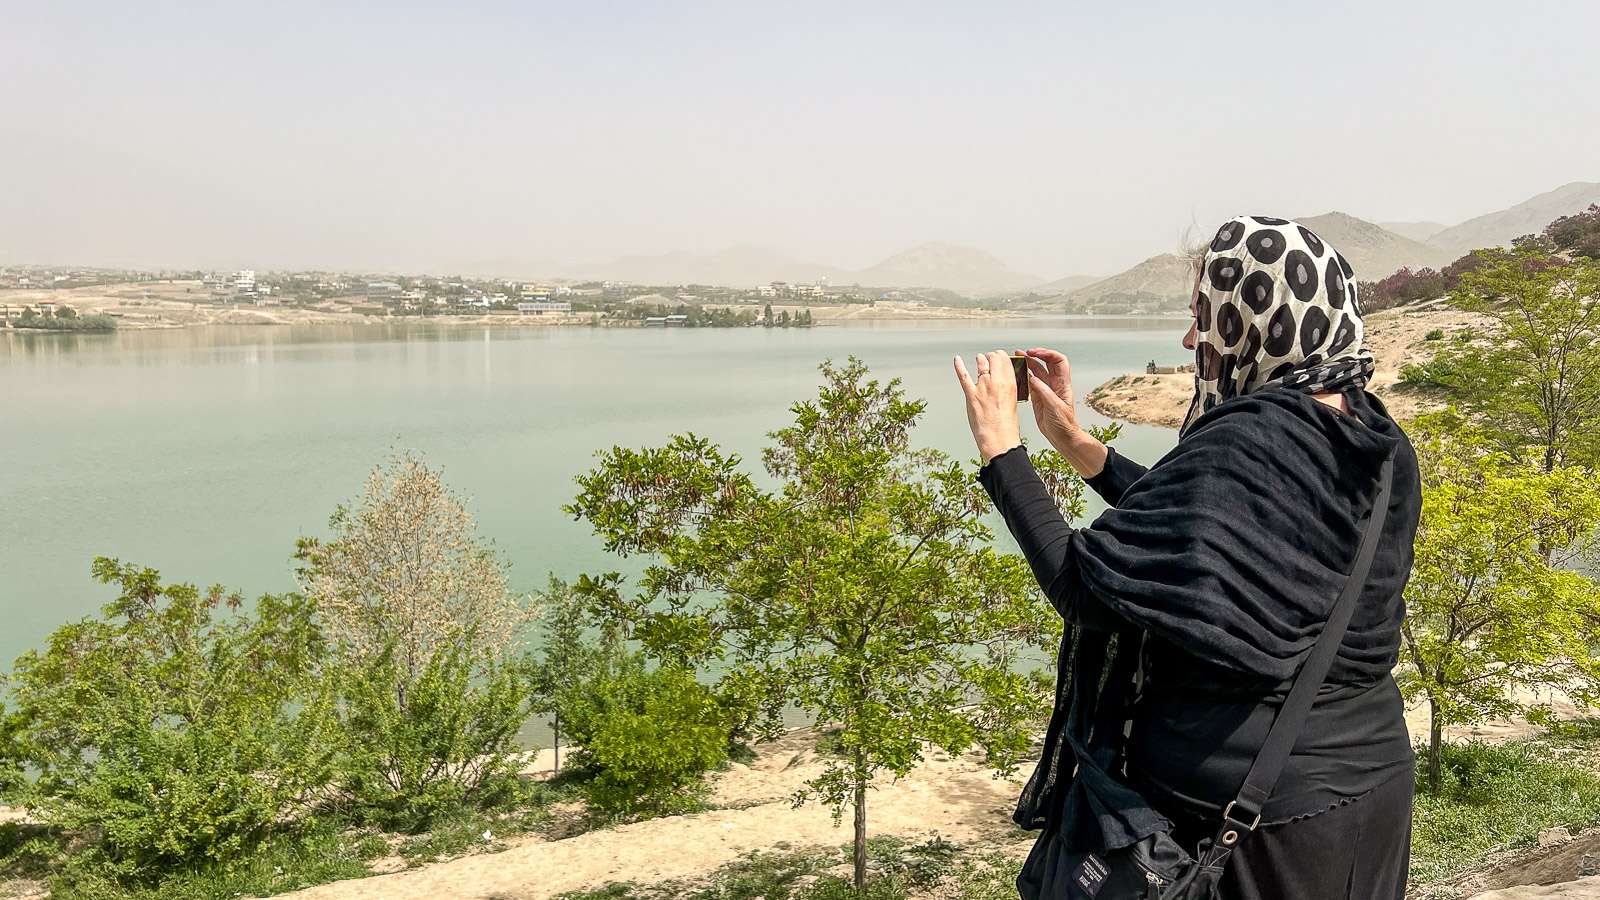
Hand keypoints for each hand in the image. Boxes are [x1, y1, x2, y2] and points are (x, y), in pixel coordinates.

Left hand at [953, 350, 1022, 463]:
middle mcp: (997, 382)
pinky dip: (959, 366)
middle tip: (989, 358)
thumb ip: (1008, 388)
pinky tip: (957, 360)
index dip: (1001, 357)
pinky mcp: (971, 395)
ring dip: (980, 360)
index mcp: (1010, 384)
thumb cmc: (1006, 425)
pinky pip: (963, 376)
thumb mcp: (1013, 401)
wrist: (998, 439)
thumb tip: (1003, 380)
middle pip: (994, 358)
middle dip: (991, 356)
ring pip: (981, 363)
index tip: (999, 358)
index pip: (1005, 360)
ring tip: (979, 359)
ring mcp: (983, 387)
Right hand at [1020, 347, 1107, 477]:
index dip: (1047, 354)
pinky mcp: (1038, 398)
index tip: (1035, 353)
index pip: (1058, 361)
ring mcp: (1046, 390)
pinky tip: (1017, 374)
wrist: (1063, 438)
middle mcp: (1054, 384)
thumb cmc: (1065, 425)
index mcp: (1063, 384)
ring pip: (1036, 372)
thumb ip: (1043, 391)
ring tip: (1017, 358)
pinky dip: (1023, 377)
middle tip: (1023, 353)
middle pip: (1046, 363)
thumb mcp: (1055, 407)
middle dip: (1035, 355)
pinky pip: (1030, 383)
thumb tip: (1032, 378)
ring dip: (1027, 364)